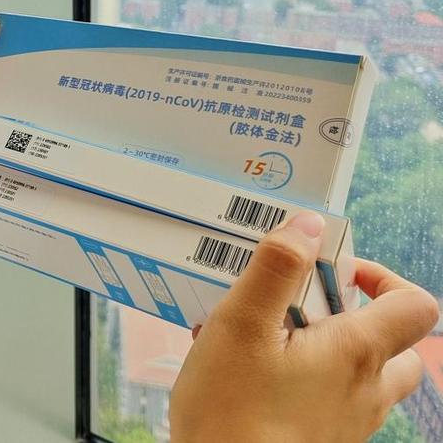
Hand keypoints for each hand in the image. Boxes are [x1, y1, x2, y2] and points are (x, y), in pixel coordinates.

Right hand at [169, 211, 438, 442]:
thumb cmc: (229, 411)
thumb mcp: (242, 323)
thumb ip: (277, 268)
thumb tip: (310, 224)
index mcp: (355, 354)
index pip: (415, 304)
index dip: (384, 277)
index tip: (337, 272)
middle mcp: (363, 391)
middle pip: (396, 344)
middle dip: (359, 315)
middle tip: (305, 306)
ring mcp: (347, 422)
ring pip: (364, 374)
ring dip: (331, 346)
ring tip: (274, 337)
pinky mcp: (322, 440)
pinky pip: (333, 399)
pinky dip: (308, 377)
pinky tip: (256, 373)